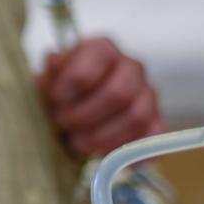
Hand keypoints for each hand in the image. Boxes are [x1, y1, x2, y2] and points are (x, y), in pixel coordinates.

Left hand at [36, 36, 164, 158]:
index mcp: (102, 48)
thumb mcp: (47, 81)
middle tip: (63, 126)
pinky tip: (102, 154)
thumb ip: (50, 73)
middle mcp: (131, 67)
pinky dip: (128, 149)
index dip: (70, 85)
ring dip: (103, 136)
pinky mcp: (156, 121)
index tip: (54, 101)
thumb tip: (54, 60)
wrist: (75, 108)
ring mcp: (148, 94)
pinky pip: (153, 138)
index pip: (94, 62)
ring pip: (137, 116)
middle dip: (86, 115)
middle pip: (119, 93)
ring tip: (77, 144)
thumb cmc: (59, 92)